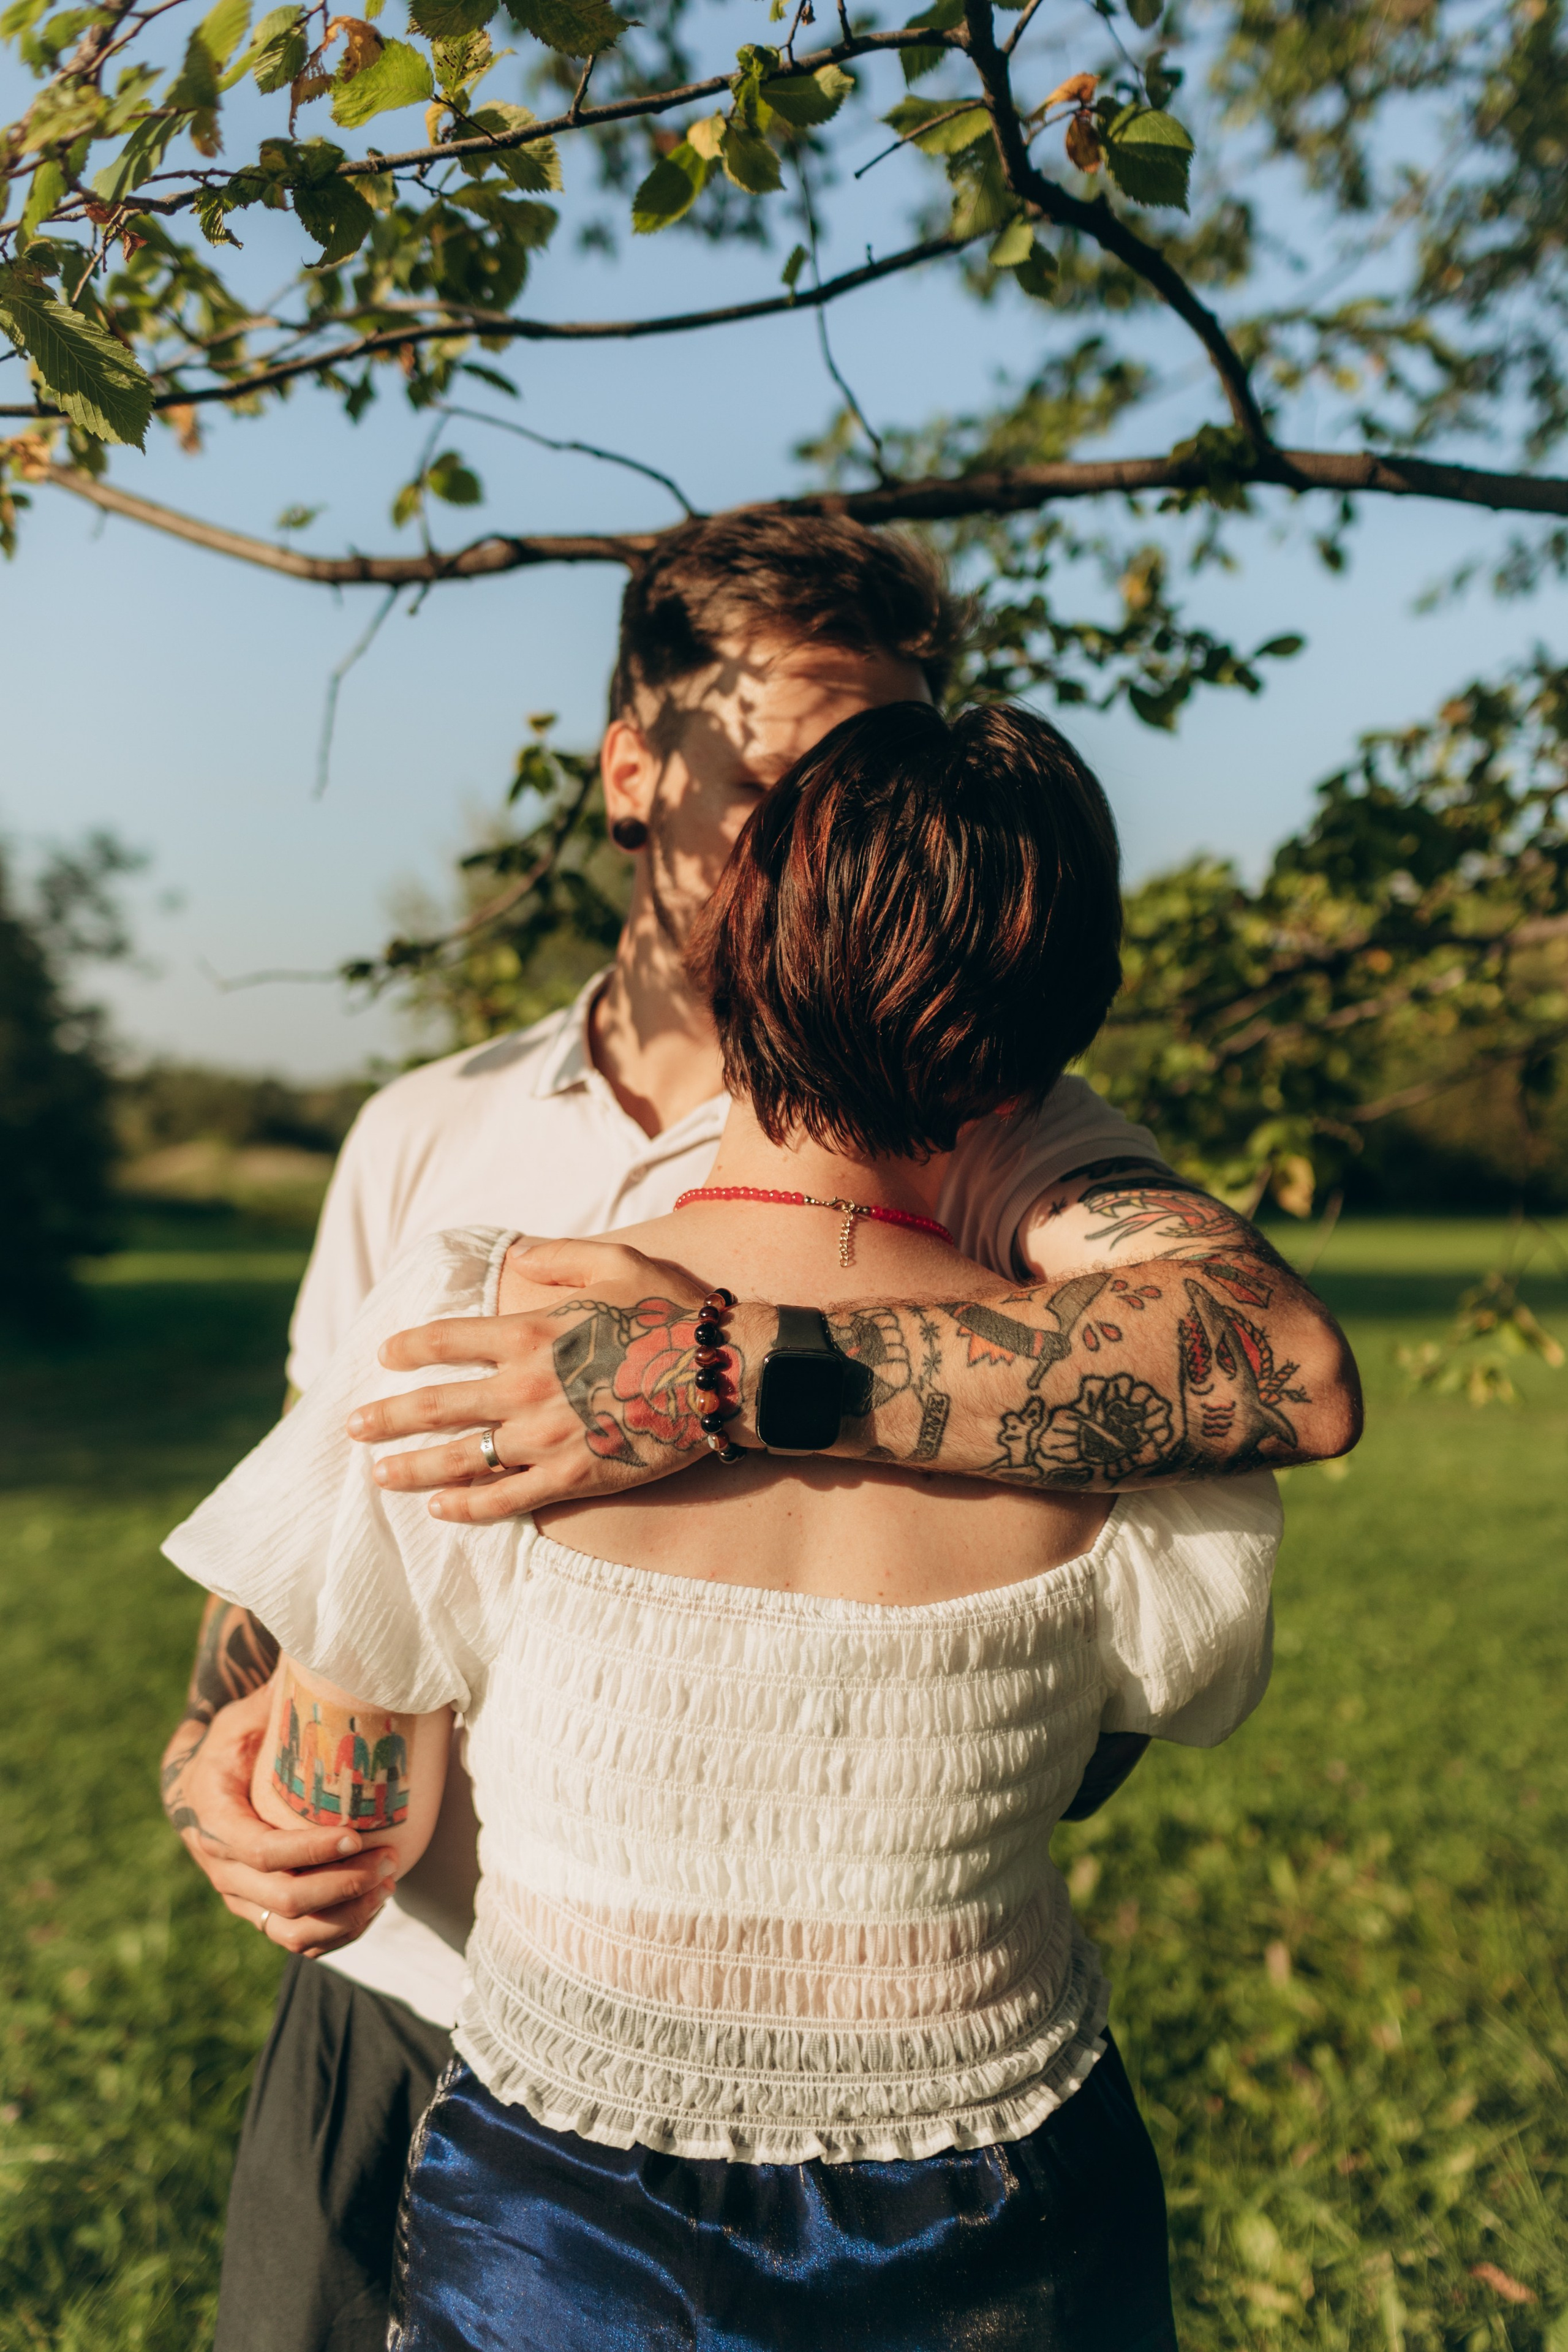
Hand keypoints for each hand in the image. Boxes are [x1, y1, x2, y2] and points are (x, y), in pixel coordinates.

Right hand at [162, 1685, 398, 1956]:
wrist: (201, 1782)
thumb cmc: (237, 1738)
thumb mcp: (246, 1713)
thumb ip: (278, 1696)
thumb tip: (336, 1656)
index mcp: (211, 1815)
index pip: (261, 1849)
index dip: (310, 1849)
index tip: (357, 1833)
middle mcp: (218, 1864)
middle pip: (279, 1898)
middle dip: (339, 1885)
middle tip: (388, 1863)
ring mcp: (237, 1895)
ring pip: (288, 1929)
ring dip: (343, 1915)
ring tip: (387, 1886)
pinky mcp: (258, 1910)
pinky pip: (295, 1939)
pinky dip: (336, 1933)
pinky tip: (374, 1906)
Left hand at [344, 1238, 763, 1523]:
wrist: (724, 1375)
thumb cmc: (674, 1314)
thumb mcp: (618, 1262)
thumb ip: (559, 1257)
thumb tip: (515, 1255)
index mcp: (532, 1332)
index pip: (448, 1340)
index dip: (410, 1348)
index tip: (384, 1356)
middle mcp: (526, 1387)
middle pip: (436, 1406)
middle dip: (387, 1417)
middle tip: (352, 1426)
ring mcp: (546, 1437)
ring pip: (461, 1457)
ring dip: (412, 1467)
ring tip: (379, 1474)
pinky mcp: (572, 1476)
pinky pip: (506, 1498)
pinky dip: (467, 1506)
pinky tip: (439, 1509)